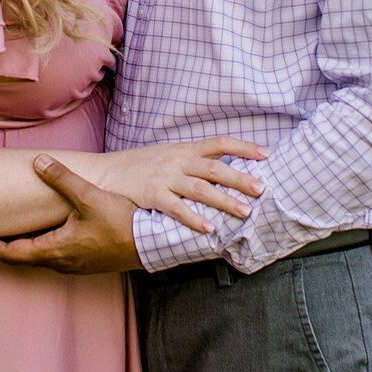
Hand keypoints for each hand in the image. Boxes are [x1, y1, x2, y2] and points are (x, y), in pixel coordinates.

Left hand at [0, 155, 141, 273]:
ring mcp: (74, 264)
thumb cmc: (122, 224)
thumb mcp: (90, 198)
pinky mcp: (86, 261)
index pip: (10, 252)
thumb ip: (62, 179)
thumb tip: (38, 161)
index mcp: (55, 250)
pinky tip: (40, 235)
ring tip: (3, 235)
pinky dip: (37, 247)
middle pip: (20, 257)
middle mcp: (61, 262)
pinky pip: (52, 256)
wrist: (152, 244)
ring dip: (18, 248)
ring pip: (37, 258)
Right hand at [96, 136, 265, 233]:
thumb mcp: (167, 155)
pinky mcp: (152, 195)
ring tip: (244, 212)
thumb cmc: (139, 166)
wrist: (105, 172)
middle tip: (262, 188)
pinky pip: (176, 208)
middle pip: (215, 168)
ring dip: (224, 200)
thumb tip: (222, 167)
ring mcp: (165, 178)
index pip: (219, 143)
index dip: (243, 148)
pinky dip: (193, 218)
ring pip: (200, 189)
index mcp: (184, 149)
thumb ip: (192, 161)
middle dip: (240, 178)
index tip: (265, 154)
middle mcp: (177, 161)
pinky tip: (208, 228)